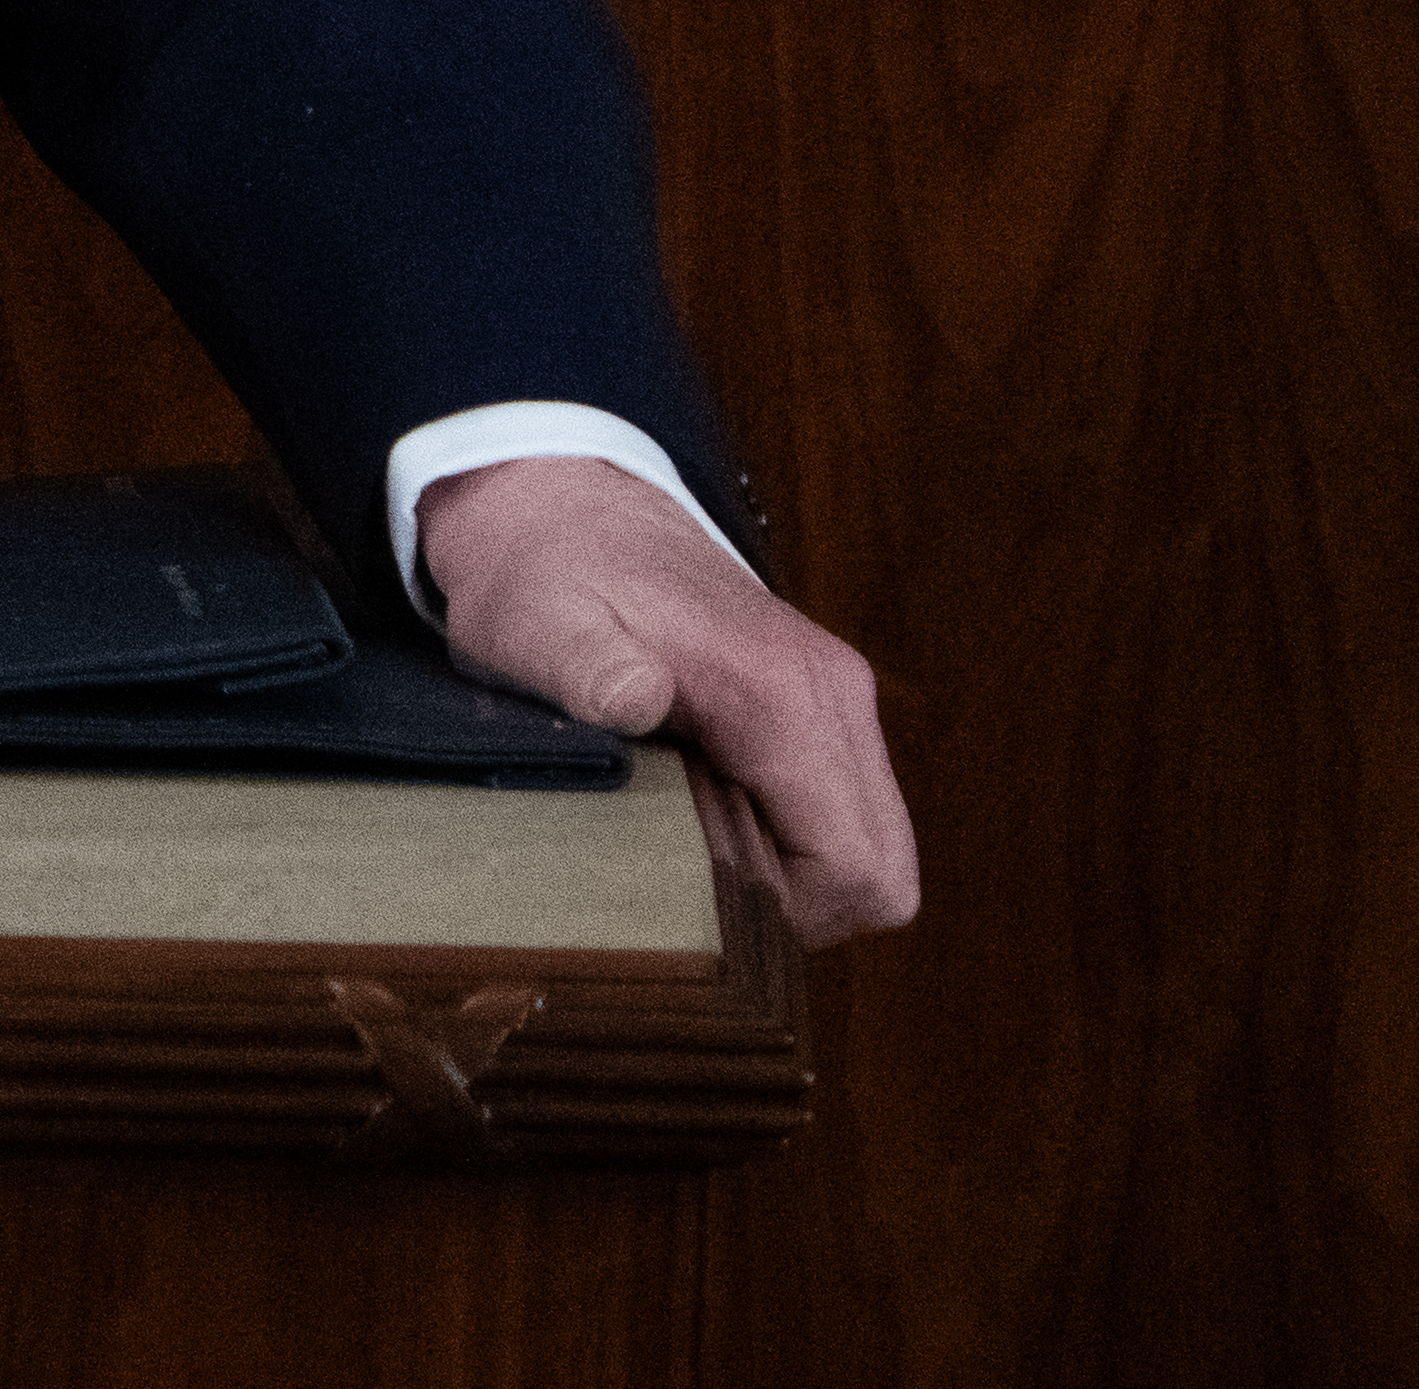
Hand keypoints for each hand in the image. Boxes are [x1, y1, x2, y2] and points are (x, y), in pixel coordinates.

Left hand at [419, 453, 919, 942]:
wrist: (561, 502)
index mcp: (785, 690)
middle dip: (800, 913)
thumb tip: (637, 699)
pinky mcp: (816, 709)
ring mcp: (834, 700)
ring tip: (694, 850)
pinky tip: (707, 820)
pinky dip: (790, 846)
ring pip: (869, 850)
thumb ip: (588, 666)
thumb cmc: (546, 571)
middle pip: (881, 872)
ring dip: (795, 880)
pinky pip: (842, 817)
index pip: (856, 867)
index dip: (786, 917)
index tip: (701, 900)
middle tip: (698, 890)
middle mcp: (834, 695)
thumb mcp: (537, 623)